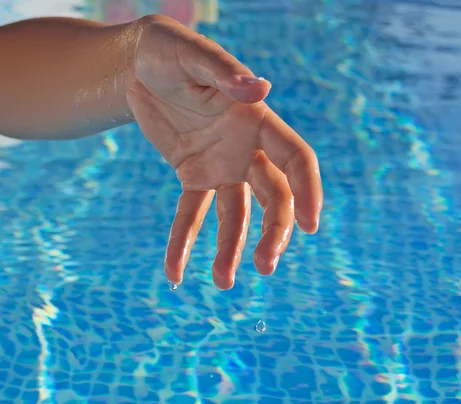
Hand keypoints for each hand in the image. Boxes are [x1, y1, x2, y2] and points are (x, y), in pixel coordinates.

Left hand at [126, 16, 322, 289]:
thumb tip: (260, 89)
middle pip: (272, 198)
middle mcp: (247, 149)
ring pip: (236, 216)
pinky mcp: (193, 176)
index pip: (295, 160)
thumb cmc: (166, 51)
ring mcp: (222, 167)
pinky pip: (191, 215)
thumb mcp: (187, 54)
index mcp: (256, 120)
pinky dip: (183, 244)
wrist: (137, 65)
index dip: (307, 191)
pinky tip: (175, 273)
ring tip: (223, 283)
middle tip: (266, 267)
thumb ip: (222, 73)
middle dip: (274, 233)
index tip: (310, 225)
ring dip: (232, 249)